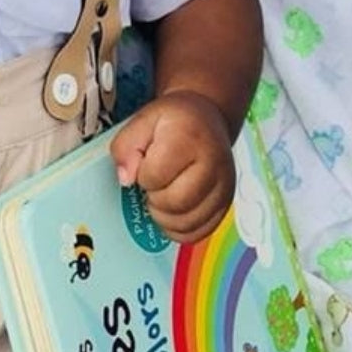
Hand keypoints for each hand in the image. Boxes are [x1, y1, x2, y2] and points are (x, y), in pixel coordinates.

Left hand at [109, 90, 235, 243]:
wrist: (207, 119)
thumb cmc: (174, 121)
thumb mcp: (143, 120)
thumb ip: (125, 147)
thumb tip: (126, 179)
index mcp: (189, 136)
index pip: (155, 174)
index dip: (141, 175)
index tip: (144, 165)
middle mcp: (213, 163)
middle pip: (175, 202)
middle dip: (154, 198)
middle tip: (152, 183)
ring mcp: (224, 186)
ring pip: (187, 223)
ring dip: (165, 217)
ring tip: (161, 196)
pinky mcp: (226, 204)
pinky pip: (200, 232)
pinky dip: (180, 229)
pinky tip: (172, 211)